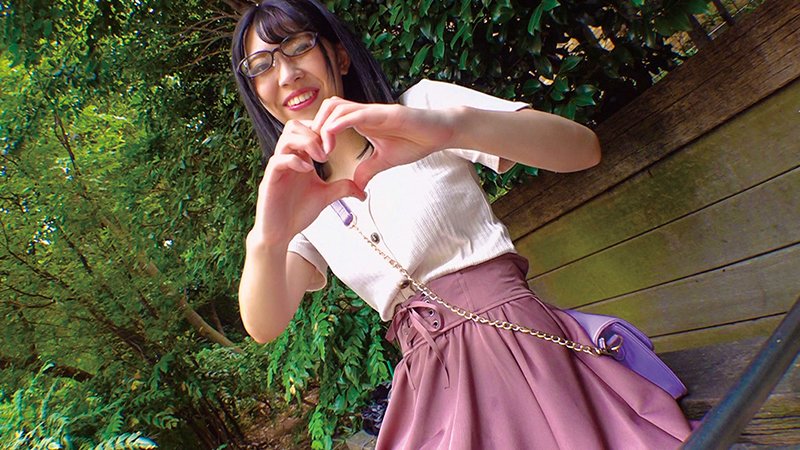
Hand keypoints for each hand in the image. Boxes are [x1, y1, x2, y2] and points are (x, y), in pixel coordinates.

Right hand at [252, 119, 364, 244]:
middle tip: (329, 150)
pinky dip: (294, 160)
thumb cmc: (297, 212)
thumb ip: (342, 188)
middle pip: (294, 126)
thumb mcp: (326, 196)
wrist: (281, 233)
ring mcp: (277, 168)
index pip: (306, 129)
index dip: (321, 130)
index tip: (335, 144)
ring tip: (322, 159)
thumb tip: (363, 191)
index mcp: (299, 158)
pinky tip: (308, 170)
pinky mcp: (270, 180)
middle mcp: (287, 158)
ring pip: (286, 138)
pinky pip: (278, 160)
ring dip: (307, 143)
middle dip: (314, 133)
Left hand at [311, 97, 456, 188]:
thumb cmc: (416, 141)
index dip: (319, 133)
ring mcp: (373, 111)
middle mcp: (364, 112)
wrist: (439, 133)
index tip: (316, 156)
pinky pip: (355, 115)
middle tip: (315, 152)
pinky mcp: (384, 113)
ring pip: (336, 107)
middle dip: (315, 127)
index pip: (331, 117)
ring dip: (323, 126)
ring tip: (324, 150)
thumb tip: (357, 187)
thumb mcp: (385, 160)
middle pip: (328, 107)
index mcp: (362, 121)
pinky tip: (332, 141)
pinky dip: (338, 125)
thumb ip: (368, 170)